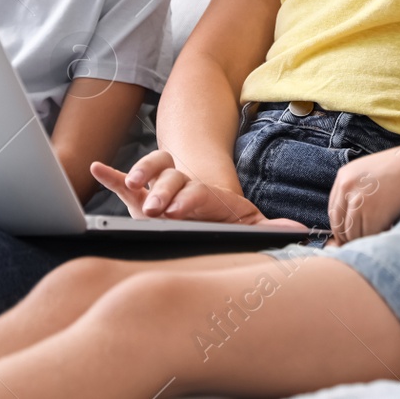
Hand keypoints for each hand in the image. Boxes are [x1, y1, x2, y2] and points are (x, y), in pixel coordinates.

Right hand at [90, 152, 304, 229]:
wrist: (203, 199)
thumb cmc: (223, 217)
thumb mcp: (246, 221)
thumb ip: (268, 227)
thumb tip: (301, 231)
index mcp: (204, 194)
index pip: (197, 192)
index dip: (190, 199)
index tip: (181, 209)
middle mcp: (181, 184)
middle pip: (172, 179)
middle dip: (164, 191)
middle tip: (157, 207)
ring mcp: (158, 186)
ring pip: (151, 170)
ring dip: (141, 174)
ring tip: (132, 185)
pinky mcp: (139, 192)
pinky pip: (123, 180)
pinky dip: (110, 174)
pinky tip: (97, 168)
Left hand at [327, 147, 399, 245]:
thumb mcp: (371, 173)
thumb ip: (357, 191)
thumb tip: (352, 219)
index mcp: (344, 176)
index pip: (334, 210)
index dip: (341, 227)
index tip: (348, 237)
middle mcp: (346, 187)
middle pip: (339, 224)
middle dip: (349, 238)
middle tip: (361, 246)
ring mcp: (357, 200)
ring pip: (352, 234)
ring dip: (365, 239)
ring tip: (379, 236)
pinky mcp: (371, 213)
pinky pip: (368, 236)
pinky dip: (376, 239)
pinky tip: (388, 231)